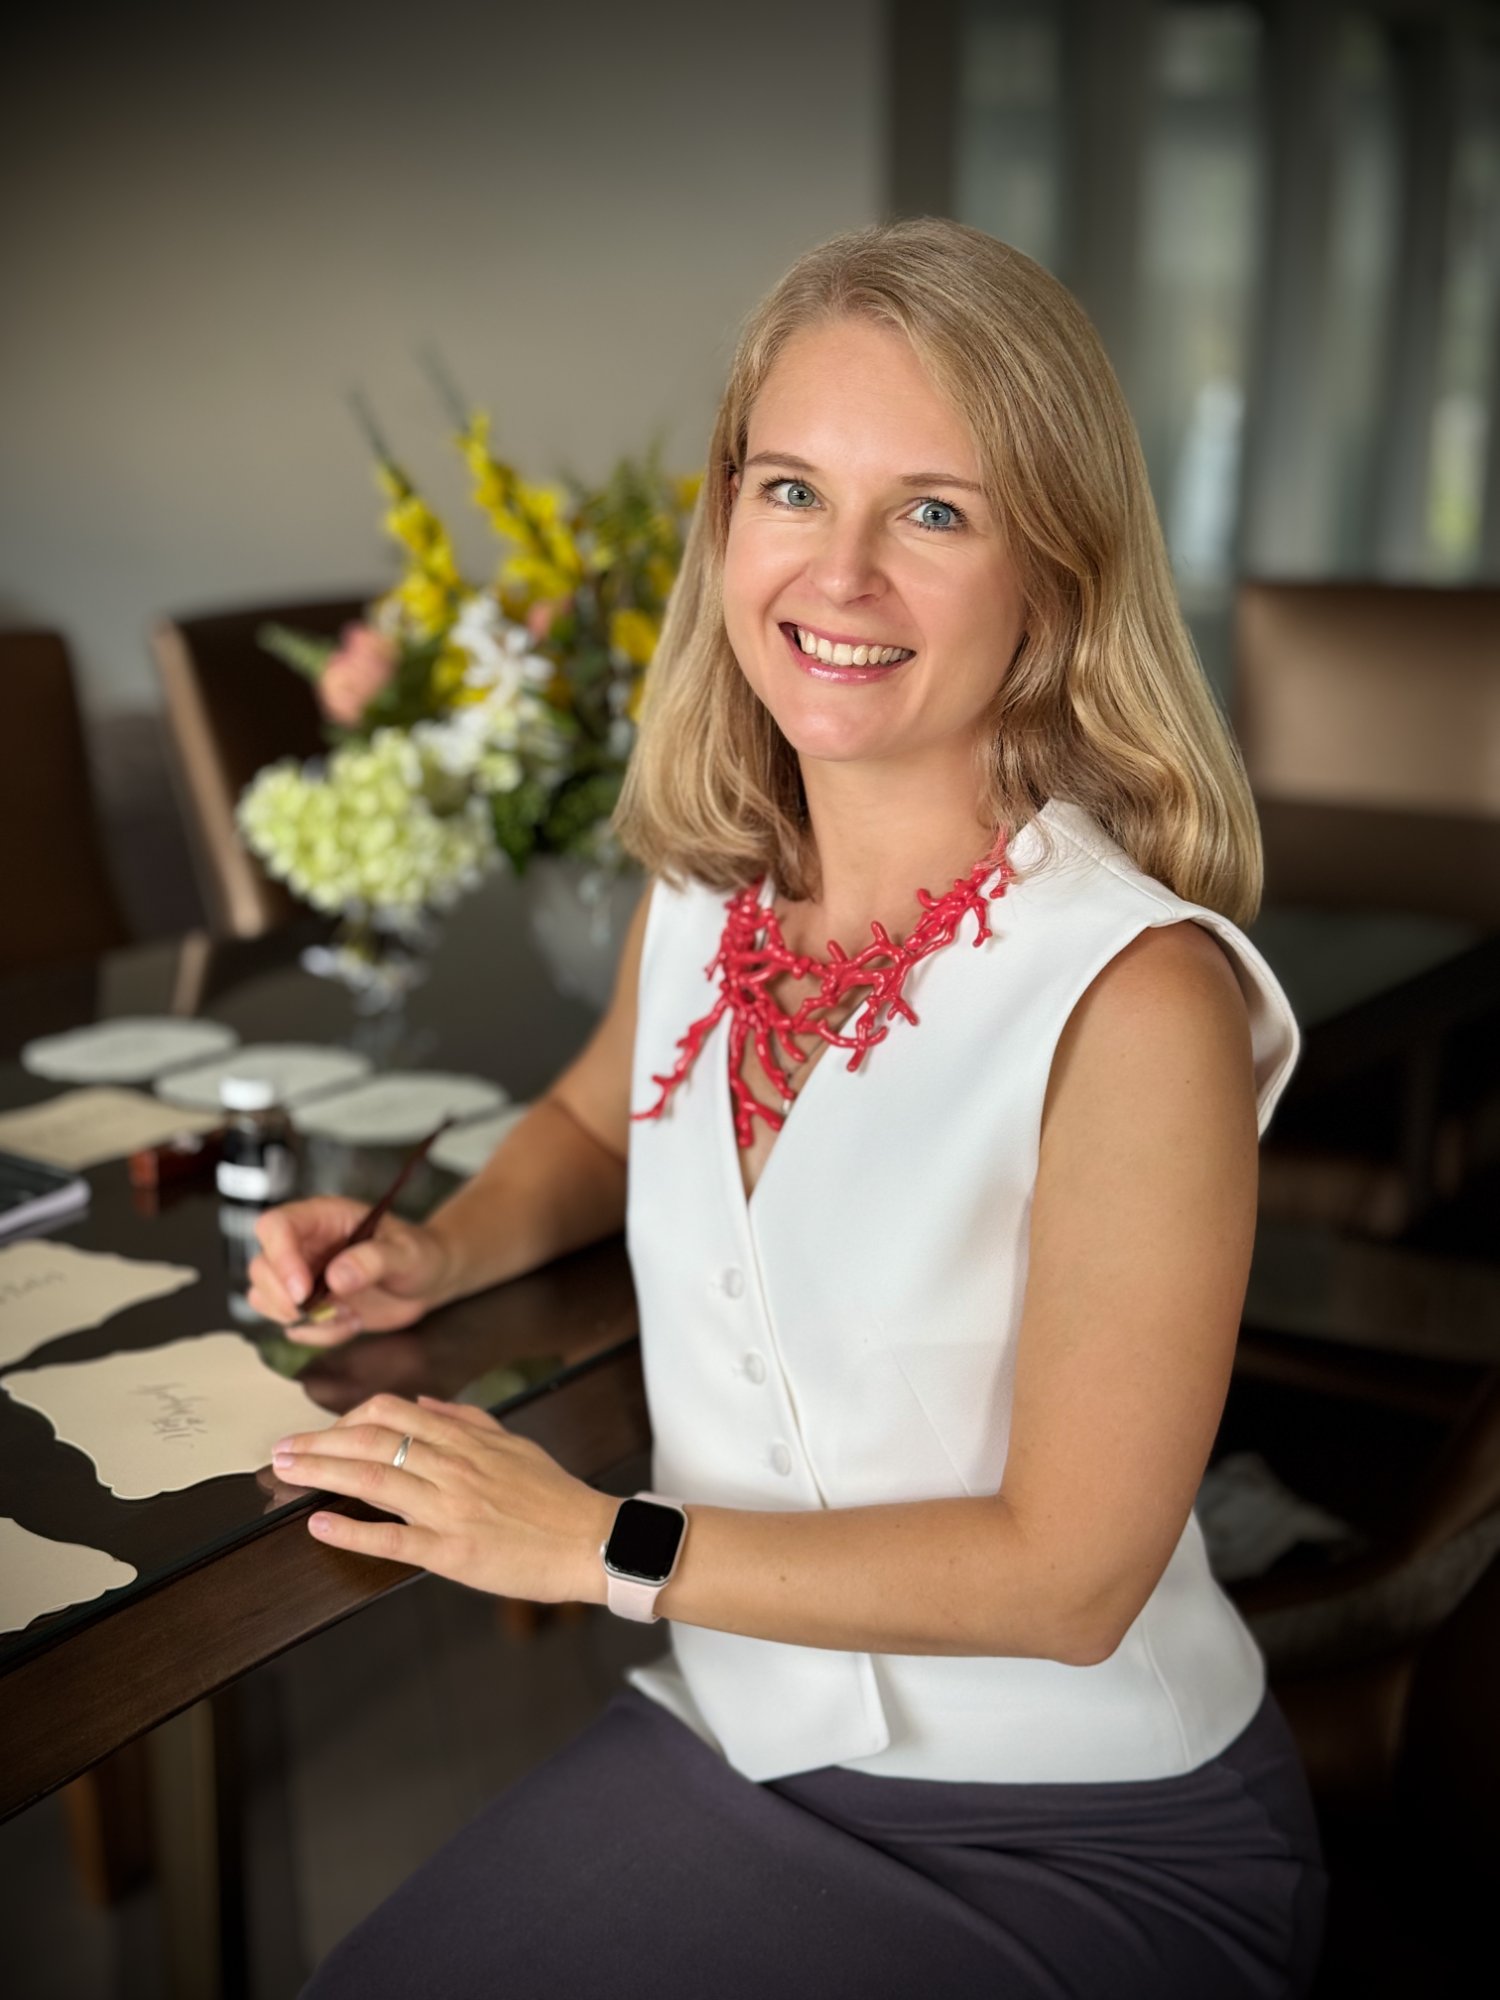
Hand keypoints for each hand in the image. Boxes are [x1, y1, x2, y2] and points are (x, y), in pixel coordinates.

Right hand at [249, 1197, 454, 1346]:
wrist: (430, 1279)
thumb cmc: (419, 1253)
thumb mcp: (407, 1253)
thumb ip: (375, 1259)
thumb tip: (337, 1276)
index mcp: (323, 1217)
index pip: (276, 1226)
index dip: (279, 1257)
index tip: (302, 1290)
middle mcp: (306, 1244)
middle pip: (261, 1266)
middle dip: (281, 1298)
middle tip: (316, 1312)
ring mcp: (305, 1276)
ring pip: (265, 1298)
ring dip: (298, 1319)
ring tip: (344, 1316)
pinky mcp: (312, 1305)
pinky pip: (292, 1325)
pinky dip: (317, 1334)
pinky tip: (351, 1323)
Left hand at [271, 1391, 615, 1605]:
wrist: (593, 1541)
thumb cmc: (557, 1497)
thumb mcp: (515, 1444)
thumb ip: (467, 1421)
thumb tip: (424, 1405)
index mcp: (466, 1442)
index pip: (392, 1414)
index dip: (346, 1418)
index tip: (321, 1429)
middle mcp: (453, 1469)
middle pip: (371, 1442)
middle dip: (318, 1443)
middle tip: (281, 1449)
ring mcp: (450, 1510)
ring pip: (373, 1481)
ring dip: (321, 1474)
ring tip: (285, 1473)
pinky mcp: (452, 1553)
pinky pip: (393, 1539)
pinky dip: (352, 1531)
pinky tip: (320, 1526)